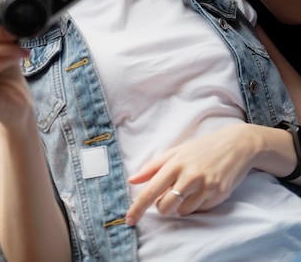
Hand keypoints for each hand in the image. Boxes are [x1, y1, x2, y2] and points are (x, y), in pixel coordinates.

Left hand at [125, 124, 256, 224]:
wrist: (236, 145)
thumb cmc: (202, 148)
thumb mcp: (177, 151)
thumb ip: (153, 166)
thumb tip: (132, 180)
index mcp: (175, 163)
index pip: (151, 190)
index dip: (138, 207)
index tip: (129, 219)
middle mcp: (189, 176)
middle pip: (165, 207)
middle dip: (163, 206)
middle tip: (169, 194)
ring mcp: (204, 187)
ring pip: (181, 211)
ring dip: (180, 205)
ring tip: (189, 188)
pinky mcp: (218, 195)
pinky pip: (198, 210)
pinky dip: (196, 204)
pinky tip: (202, 189)